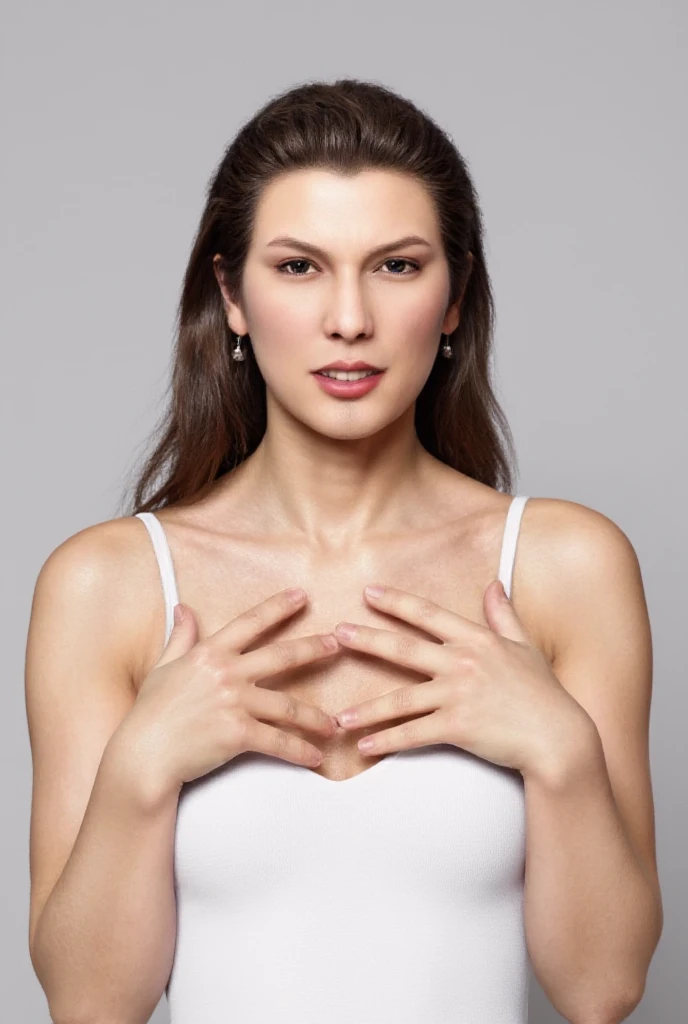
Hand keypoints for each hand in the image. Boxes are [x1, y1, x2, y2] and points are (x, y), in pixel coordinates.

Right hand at [113, 588, 339, 799]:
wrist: (144, 754)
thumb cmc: (150, 713)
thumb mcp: (162, 666)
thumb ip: (180, 637)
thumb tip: (183, 608)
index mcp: (210, 652)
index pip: (250, 622)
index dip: (278, 607)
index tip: (302, 596)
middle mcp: (226, 673)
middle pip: (282, 656)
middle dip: (314, 648)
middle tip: (338, 645)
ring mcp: (234, 702)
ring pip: (288, 705)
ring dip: (315, 717)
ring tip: (333, 724)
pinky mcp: (238, 733)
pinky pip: (278, 741)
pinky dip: (300, 751)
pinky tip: (316, 757)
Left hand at [332, 580, 589, 775]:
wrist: (559, 737)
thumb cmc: (543, 693)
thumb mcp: (525, 647)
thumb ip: (504, 615)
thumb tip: (494, 584)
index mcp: (476, 640)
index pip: (429, 615)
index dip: (397, 603)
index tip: (368, 592)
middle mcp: (463, 663)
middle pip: (404, 649)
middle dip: (367, 640)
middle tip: (336, 634)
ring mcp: (459, 695)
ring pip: (401, 700)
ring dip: (366, 710)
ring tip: (338, 717)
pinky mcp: (459, 727)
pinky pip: (414, 734)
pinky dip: (387, 741)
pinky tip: (364, 747)